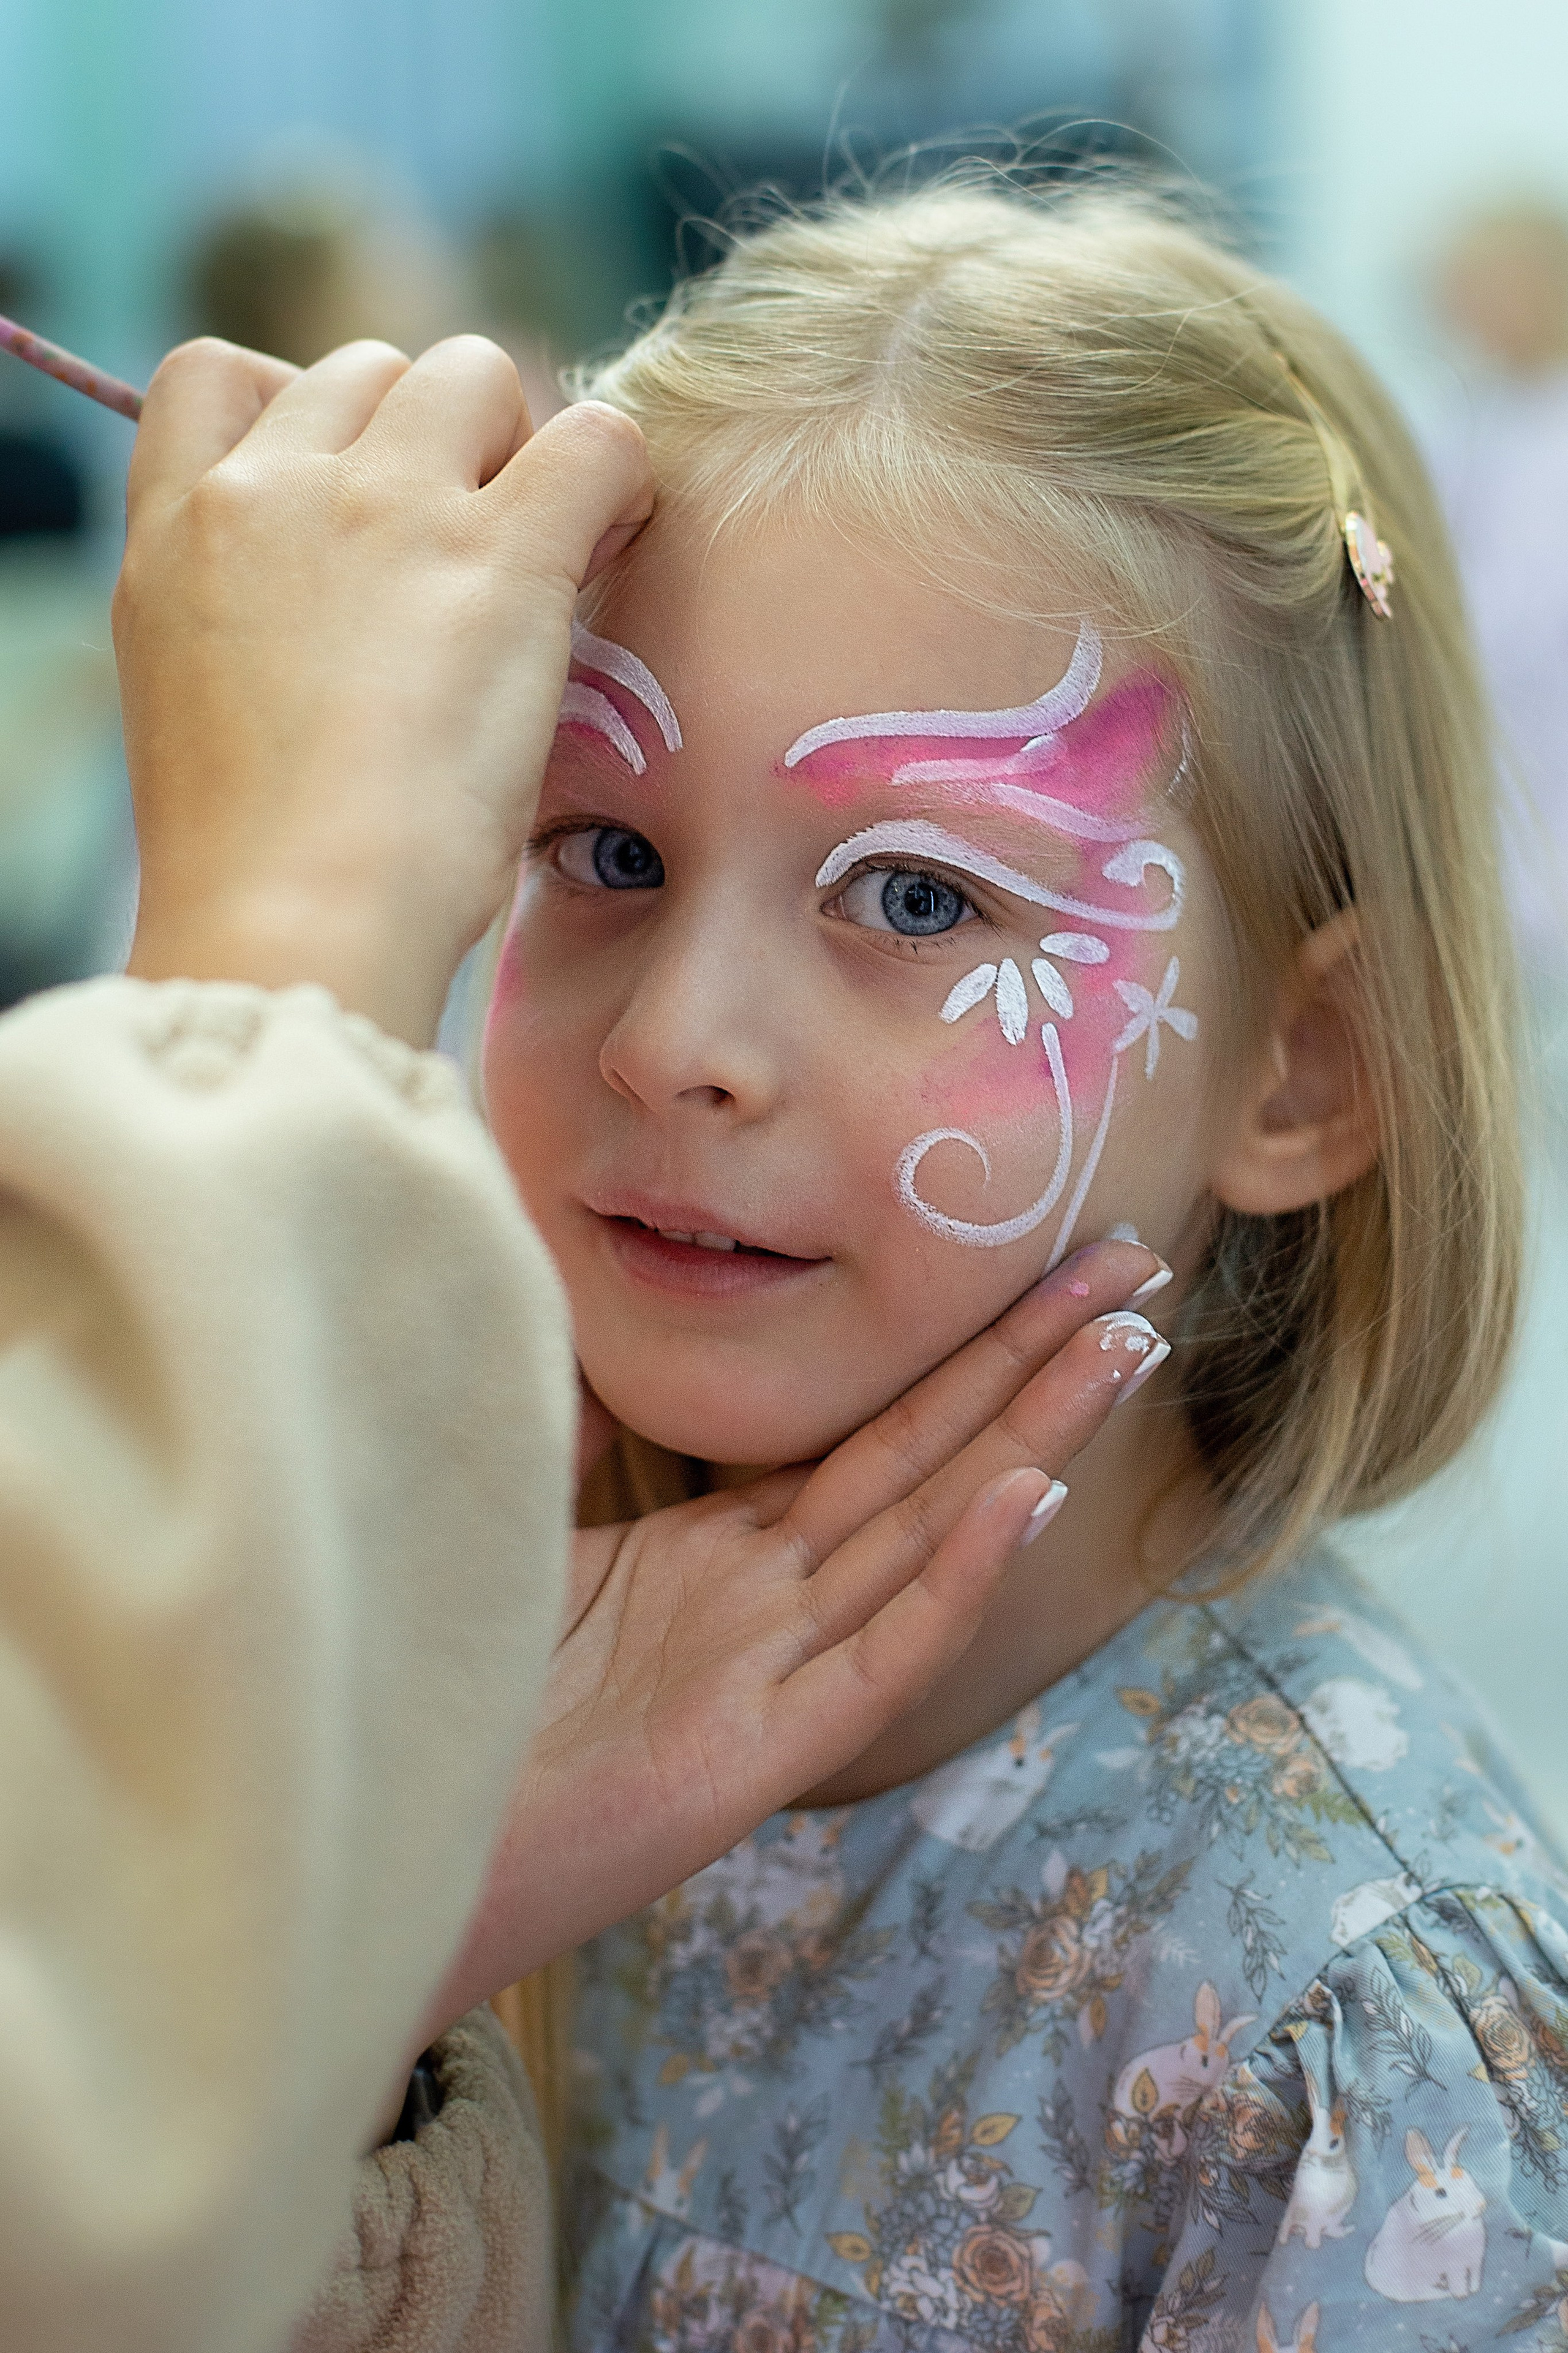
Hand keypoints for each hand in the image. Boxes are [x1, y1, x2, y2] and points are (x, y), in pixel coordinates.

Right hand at [116, 335, 651, 1043]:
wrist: (298, 920)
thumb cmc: (261, 863)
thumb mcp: (202, 706)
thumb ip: (252, 616)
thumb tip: (340, 596)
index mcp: (178, 531)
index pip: (217, 378)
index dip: (302, 412)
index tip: (354, 492)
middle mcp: (274, 489)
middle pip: (372, 371)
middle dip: (430, 440)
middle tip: (471, 553)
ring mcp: (386, 508)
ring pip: (476, 375)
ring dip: (520, 446)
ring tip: (545, 556)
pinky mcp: (499, 555)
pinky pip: (595, 437)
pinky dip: (619, 473)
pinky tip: (614, 542)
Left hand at [426, 1239, 1167, 2026]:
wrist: (383, 1844)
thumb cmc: (444, 1690)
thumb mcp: (518, 1528)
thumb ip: (572, 1438)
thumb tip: (581, 1323)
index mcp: (721, 1554)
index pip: (867, 1428)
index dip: (952, 1344)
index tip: (1031, 1258)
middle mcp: (767, 1602)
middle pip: (925, 1456)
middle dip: (1031, 1359)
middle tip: (1136, 1264)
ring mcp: (773, 1675)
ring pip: (928, 1533)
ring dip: (1031, 1435)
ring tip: (1126, 1346)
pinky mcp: (759, 1752)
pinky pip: (881, 1653)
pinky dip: (956, 1576)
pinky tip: (1027, 1494)